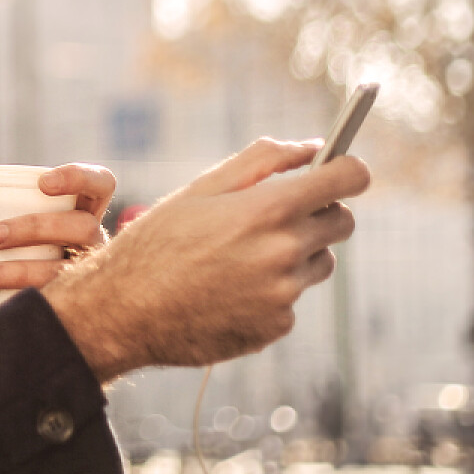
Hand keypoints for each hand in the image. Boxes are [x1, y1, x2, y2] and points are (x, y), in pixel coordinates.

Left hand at [0, 164, 115, 322]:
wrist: (0, 307)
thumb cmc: (0, 256)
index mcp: (76, 213)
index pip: (100, 185)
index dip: (80, 178)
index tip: (43, 185)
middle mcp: (90, 243)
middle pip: (83, 226)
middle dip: (38, 228)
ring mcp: (88, 279)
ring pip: (68, 272)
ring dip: (21, 272)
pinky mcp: (74, 314)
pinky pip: (49, 315)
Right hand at [43, 138, 369, 381]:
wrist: (124, 312)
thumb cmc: (157, 242)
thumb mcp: (201, 188)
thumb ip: (262, 160)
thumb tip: (313, 147)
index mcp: (268, 210)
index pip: (349, 179)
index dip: (349, 170)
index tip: (342, 171)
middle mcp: (285, 252)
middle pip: (342, 222)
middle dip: (320, 212)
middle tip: (278, 214)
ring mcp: (285, 294)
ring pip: (319, 263)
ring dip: (295, 254)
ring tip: (239, 257)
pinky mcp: (278, 327)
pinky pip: (293, 299)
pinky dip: (271, 291)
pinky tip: (228, 290)